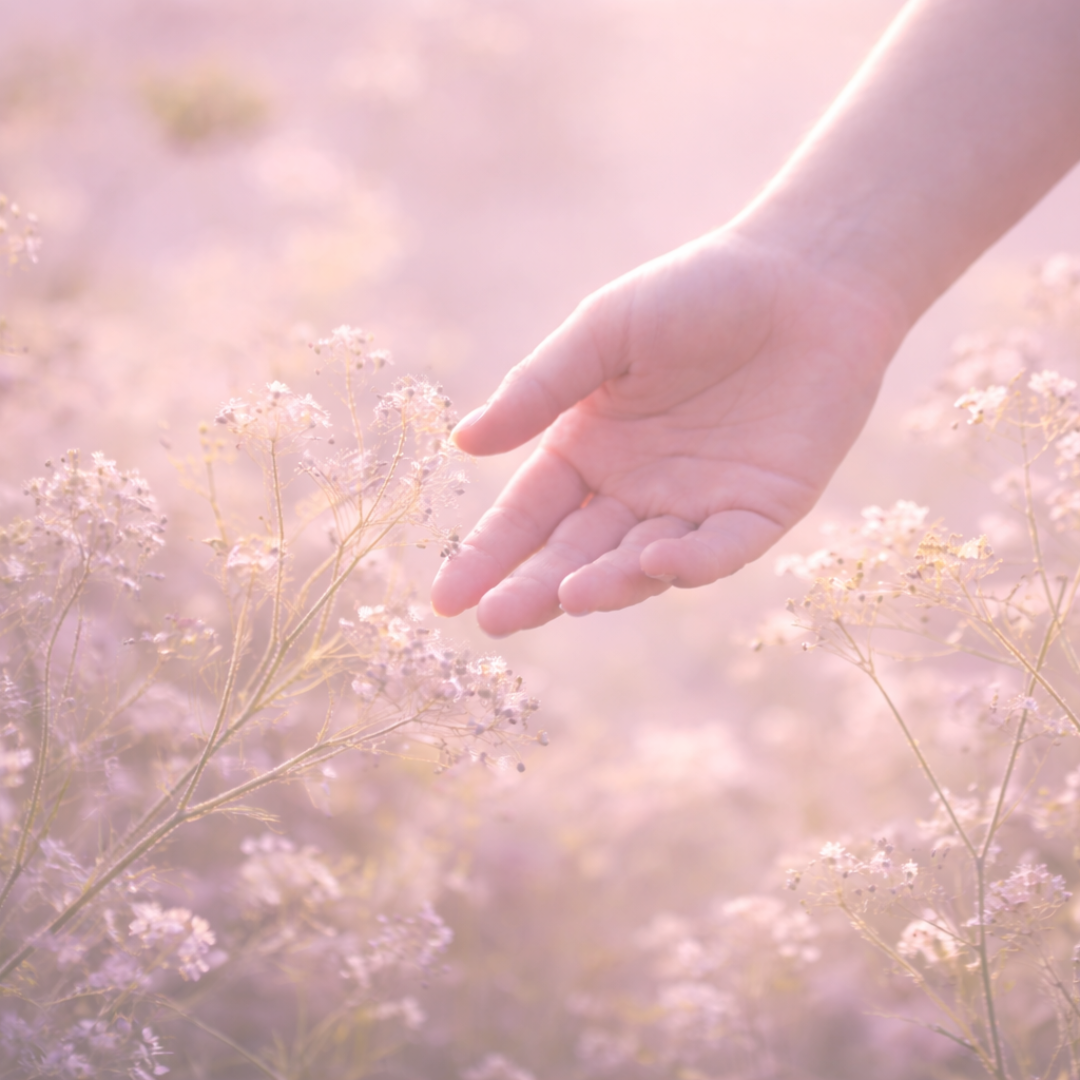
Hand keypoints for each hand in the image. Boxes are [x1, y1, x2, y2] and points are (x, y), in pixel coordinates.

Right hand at [430, 228, 906, 635]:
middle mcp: (635, 490)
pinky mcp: (760, 512)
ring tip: (569, 596)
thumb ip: (540, 387)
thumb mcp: (605, 331)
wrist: (808, 276)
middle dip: (534, 589)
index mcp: (588, 449)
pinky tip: (656, 557)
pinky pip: (720, 549)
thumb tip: (464, 443)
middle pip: (574, 553)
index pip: (528, 515)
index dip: (488, 556)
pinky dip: (690, 561)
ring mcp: (696, 507)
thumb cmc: (698, 291)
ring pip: (641, 563)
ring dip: (606, 583)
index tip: (446, 598)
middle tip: (494, 621)